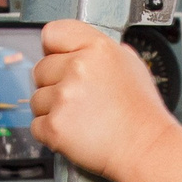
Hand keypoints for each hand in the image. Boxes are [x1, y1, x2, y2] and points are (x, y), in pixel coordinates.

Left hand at [30, 20, 177, 181]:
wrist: (145, 148)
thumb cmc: (142, 113)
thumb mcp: (132, 65)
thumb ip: (105, 50)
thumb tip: (86, 46)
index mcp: (97, 48)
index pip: (52, 33)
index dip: (54, 49)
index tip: (60, 60)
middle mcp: (78, 68)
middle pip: (41, 69)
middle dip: (54, 84)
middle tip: (79, 98)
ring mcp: (64, 97)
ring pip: (37, 99)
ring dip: (52, 110)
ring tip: (80, 118)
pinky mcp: (54, 125)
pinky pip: (36, 125)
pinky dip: (51, 132)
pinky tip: (74, 132)